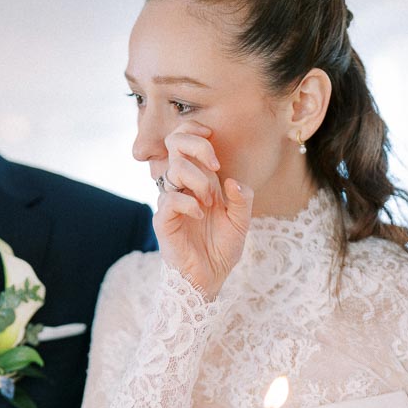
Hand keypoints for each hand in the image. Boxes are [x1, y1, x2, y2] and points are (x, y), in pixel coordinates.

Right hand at [154, 122, 252, 297]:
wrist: (208, 278)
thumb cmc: (221, 249)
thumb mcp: (242, 221)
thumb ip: (243, 199)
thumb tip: (231, 180)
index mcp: (198, 179)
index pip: (184, 141)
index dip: (194, 130)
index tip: (211, 135)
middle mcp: (182, 186)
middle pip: (174, 144)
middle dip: (197, 147)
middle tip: (214, 165)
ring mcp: (171, 202)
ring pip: (175, 170)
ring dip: (199, 181)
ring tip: (210, 202)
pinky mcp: (164, 220)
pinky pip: (170, 199)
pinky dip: (189, 203)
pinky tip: (200, 215)